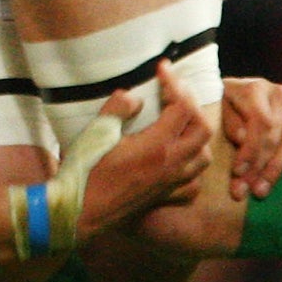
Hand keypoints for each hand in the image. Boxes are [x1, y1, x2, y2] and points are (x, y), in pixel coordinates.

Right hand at [76, 62, 212, 239]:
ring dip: (196, 137)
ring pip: (203, 157)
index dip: (175, 83)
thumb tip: (133, 97)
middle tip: (173, 94)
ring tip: (178, 126)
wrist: (79, 212)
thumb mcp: (96, 132)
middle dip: (191, 106)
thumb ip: (118, 108)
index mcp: (157, 145)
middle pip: (202, 128)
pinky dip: (191, 170)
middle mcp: (172, 164)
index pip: (182, 106)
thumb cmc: (85, 172)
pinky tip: (178, 163)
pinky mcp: (164, 199)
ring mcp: (171, 184)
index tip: (161, 69)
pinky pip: (193, 184)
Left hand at [221, 76, 281, 199]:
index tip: (238, 173)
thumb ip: (230, 122)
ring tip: (262, 191)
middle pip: (274, 136)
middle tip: (249, 190)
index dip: (250, 150)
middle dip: (260, 167)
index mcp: (255, 88)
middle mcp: (280, 92)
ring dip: (275, 170)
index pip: (259, 123)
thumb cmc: (230, 103)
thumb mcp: (221, 108)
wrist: (247, 90)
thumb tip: (242, 139)